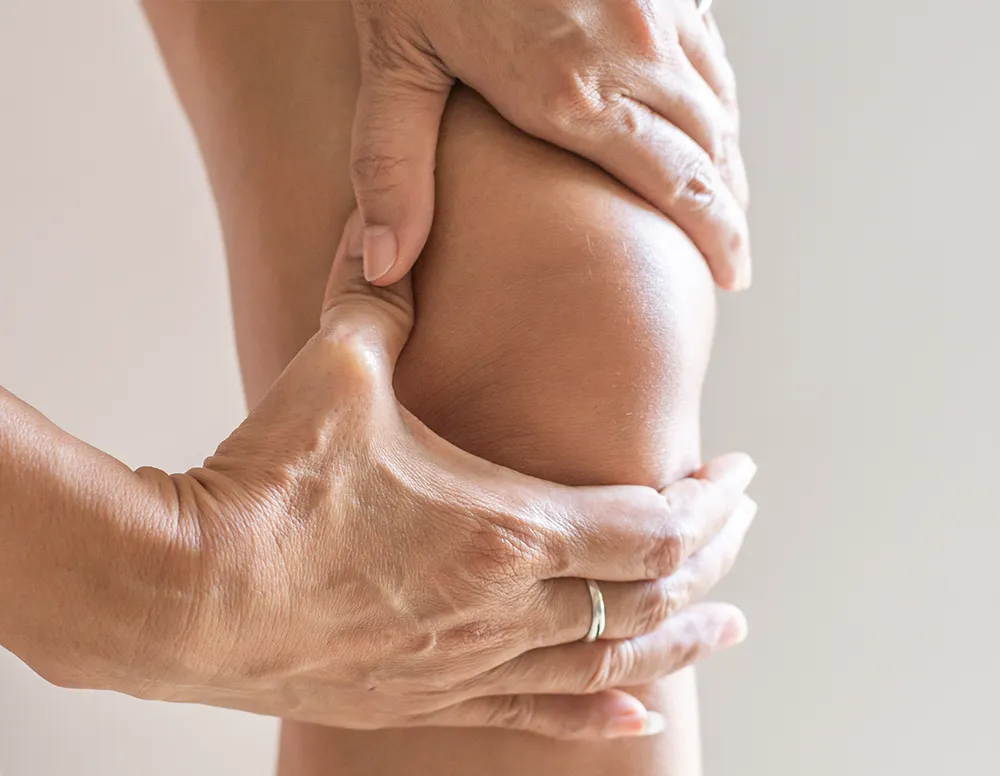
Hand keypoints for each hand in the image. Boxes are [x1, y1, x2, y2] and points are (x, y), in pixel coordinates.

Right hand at [145, 213, 755, 739]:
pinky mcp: (427, 703)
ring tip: (729, 629)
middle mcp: (509, 609)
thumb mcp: (336, 373)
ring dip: (680, 645)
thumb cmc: (267, 485)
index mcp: (510, 528)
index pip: (657, 526)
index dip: (712, 504)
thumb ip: (379, 303)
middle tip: (742, 529)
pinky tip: (640, 721)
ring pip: (610, 668)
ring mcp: (472, 667)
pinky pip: (537, 721)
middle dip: (712, 561)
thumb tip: (387, 233)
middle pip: (652, 597)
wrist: (186, 596)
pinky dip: (598, 717)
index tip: (740, 475)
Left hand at [350, 0, 748, 289]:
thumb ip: (392, 169)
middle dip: (729, 212)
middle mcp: (631, 52)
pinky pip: (706, 47)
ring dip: (727, 159)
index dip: (715, 237)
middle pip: (709, 150)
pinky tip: (709, 121)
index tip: (733, 274)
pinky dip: (715, 98)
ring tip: (726, 204)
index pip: (675, 186)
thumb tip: (382, 269)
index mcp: (571, 94)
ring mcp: (652, 4)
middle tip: (733, 261)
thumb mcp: (392, 61)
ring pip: (717, 99)